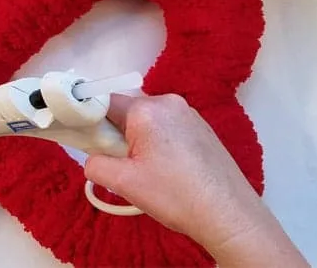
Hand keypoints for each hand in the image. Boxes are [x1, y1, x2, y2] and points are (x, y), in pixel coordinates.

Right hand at [84, 93, 307, 267]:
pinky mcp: (203, 128)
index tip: (88, 140)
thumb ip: (95, 164)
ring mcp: (190, 114)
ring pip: (148, 120)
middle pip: (128, 110)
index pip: (105, 101)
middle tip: (120, 163)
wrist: (228, 215)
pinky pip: (168, 127)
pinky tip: (167, 169)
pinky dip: (159, 142)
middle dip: (117, 133)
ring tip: (146, 171)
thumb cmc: (175, 195)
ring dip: (139, 139)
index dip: (90, 119)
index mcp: (147, 110)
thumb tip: (93, 158)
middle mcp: (169, 103)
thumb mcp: (123, 183)